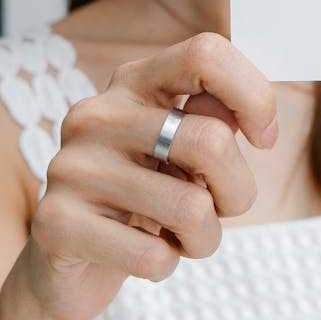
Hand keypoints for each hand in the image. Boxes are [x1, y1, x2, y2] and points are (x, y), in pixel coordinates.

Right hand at [4, 32, 278, 319]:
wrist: (64, 265)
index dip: (254, 96)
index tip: (264, 138)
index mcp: (131, 83)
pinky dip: (165, 266)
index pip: (205, 53)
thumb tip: (245, 117)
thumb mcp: (183, 153)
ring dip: (203, 239)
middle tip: (217, 209)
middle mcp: (96, 115)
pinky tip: (142, 255)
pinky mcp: (56, 223)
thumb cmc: (140, 201)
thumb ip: (215, 121)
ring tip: (177, 237)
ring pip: (191, 209)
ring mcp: (72, 166)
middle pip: (211, 141)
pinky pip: (153, 256)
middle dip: (236, 191)